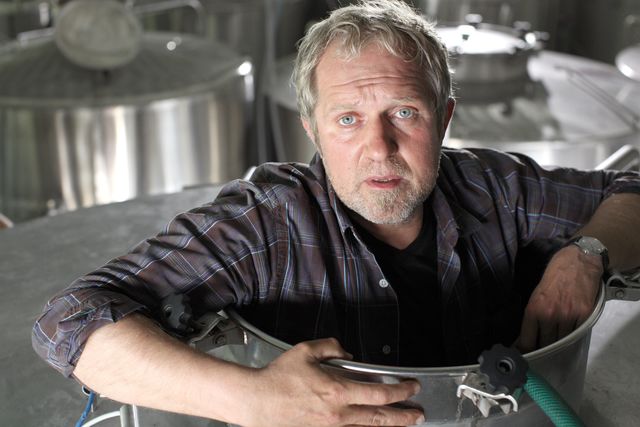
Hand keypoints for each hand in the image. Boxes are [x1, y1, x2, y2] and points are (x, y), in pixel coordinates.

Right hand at [239, 338, 423, 426]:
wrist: (256, 402)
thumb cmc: (278, 377)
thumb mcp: (305, 351)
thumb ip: (331, 347)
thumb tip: (347, 353)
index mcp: (337, 391)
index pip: (380, 395)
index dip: (401, 392)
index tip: (412, 387)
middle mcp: (338, 414)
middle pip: (381, 419)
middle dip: (404, 417)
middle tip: (419, 414)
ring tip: (404, 424)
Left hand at [516, 245, 601, 352]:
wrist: (578, 262)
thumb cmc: (554, 277)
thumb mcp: (536, 294)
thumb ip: (533, 316)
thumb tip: (526, 337)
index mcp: (534, 309)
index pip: (528, 339)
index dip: (526, 350)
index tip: (524, 356)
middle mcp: (551, 314)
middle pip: (545, 344)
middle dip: (543, 349)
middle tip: (541, 352)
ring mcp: (569, 316)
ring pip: (562, 341)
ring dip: (558, 345)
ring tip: (556, 346)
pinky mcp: (584, 316)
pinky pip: (577, 334)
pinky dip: (573, 337)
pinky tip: (569, 336)